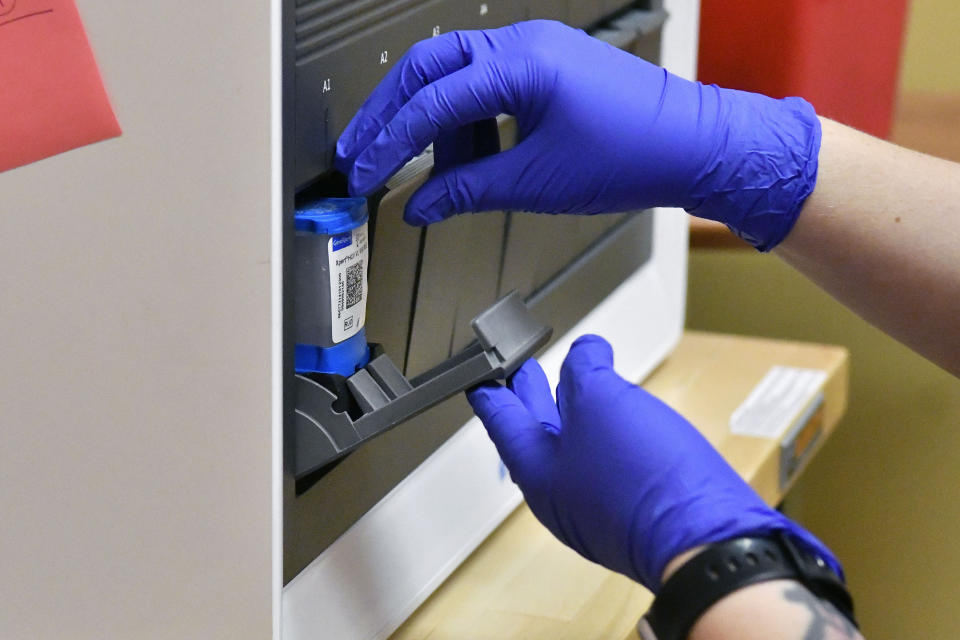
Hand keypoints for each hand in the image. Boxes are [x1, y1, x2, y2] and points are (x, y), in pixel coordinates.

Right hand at [335, 20, 820, 250]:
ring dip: (434, 125)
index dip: (389, 143)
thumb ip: (467, 192)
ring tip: (434, 176)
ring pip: (455, 75)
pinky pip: (487, 84)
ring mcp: (536, 48)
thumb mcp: (537, 182)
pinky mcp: (547, 66)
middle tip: (360, 152)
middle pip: (427, 69)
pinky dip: (469, 121)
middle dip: (388, 114)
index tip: (363, 172)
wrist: (696, 146)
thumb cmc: (636, 153)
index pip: (431, 103)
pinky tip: (470, 159)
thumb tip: (420, 206)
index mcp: (520, 64)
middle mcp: (523, 43)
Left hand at [467, 335, 840, 591]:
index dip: (491, 392)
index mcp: (538, 472)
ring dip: (575, 412)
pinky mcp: (636, 510)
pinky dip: (608, 433)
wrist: (710, 541)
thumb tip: (583, 353)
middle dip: (533, 399)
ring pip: (577, 449)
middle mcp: (563, 494)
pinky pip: (610, 464)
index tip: (480, 379)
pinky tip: (624, 421)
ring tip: (579, 387)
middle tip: (526, 374)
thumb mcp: (601, 401)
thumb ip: (583, 371)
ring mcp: (600, 506)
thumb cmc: (647, 482)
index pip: (502, 422)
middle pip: (539, 436)